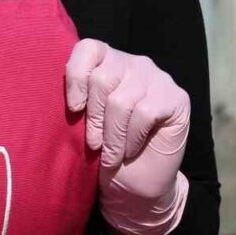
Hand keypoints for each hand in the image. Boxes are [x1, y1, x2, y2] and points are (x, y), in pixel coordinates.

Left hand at [65, 38, 190, 234]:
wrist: (135, 186)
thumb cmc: (104, 151)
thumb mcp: (82, 124)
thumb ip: (76, 101)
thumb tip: (59, 97)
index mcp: (107, 62)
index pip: (88, 48)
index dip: (76, 76)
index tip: (73, 108)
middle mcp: (133, 63)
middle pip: (102, 78)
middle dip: (94, 118)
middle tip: (92, 144)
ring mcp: (157, 78)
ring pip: (121, 100)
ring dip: (112, 136)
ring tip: (110, 154)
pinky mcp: (176, 97)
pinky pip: (145, 112)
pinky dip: (132, 138)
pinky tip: (130, 150)